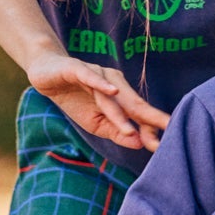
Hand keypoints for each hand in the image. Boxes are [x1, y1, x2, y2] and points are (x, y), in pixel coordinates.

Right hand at [25, 51, 170, 151]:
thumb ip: (116, 131)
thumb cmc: (74, 98)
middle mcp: (114, 83)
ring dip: (121, 115)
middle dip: (150, 118)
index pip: (140, 114)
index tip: (165, 145)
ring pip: (112, 98)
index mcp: (121, 96)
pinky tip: (113, 92)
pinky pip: (91, 77)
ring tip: (131, 131)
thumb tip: (139, 143)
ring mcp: (98, 75)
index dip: (152, 128)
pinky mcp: (78, 69)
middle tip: (169, 128)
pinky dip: (101, 84)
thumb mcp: (95, 122)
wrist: (46, 73)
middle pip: (134, 103)